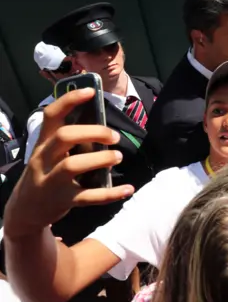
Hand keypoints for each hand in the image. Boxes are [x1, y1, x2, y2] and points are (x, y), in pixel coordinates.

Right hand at [3, 89, 133, 238]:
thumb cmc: (46, 173)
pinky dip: (110, 193)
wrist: (25, 210)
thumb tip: (102, 121)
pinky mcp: (63, 200)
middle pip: (64, 137)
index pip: (52, 115)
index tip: (90, 91)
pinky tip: (128, 189)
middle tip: (115, 137)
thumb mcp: (49, 153)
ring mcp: (51, 181)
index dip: (70, 100)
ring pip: (73, 165)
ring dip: (100, 159)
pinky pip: (88, 197)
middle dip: (93, 132)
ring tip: (118, 157)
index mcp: (43, 143)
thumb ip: (69, 138)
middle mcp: (44, 159)